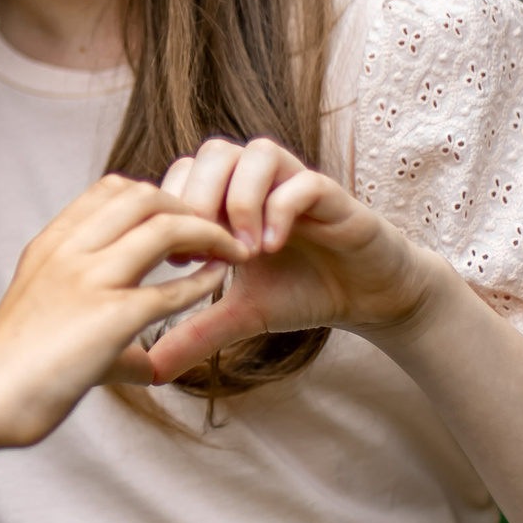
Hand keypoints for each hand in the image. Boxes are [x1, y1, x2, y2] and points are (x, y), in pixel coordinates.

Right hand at [0, 175, 246, 446]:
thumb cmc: (12, 370)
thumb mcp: (48, 325)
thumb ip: (102, 333)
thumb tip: (147, 364)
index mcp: (51, 245)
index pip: (110, 189)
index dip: (154, 196)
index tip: (179, 220)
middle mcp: (69, 252)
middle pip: (143, 196)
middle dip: (188, 206)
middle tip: (214, 230)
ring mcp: (89, 281)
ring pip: (164, 227)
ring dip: (208, 234)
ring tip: (232, 250)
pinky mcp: (110, 318)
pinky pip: (172, 289)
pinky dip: (203, 281)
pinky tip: (219, 283)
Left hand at [140, 138, 448, 381]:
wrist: (370, 296)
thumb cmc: (305, 292)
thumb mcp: (243, 314)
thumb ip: (198, 332)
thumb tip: (153, 369)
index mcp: (233, 197)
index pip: (185, 170)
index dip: (172, 207)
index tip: (174, 260)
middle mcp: (263, 181)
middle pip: (214, 152)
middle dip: (198, 198)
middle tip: (199, 253)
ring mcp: (298, 182)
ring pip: (256, 153)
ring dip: (240, 200)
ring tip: (240, 253)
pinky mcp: (334, 195)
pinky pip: (303, 182)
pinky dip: (281, 209)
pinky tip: (271, 248)